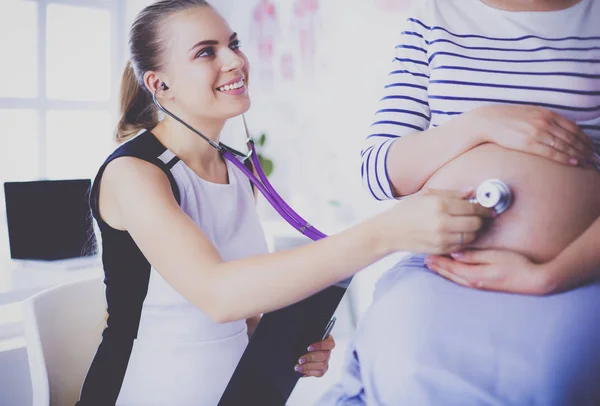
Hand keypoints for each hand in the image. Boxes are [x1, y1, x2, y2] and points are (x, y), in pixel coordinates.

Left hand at [294, 334, 334, 377]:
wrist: (300, 347)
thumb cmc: (304, 340)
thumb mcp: (306, 336)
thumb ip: (307, 336)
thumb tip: (303, 338)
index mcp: (327, 340)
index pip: (330, 344)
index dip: (320, 346)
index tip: (308, 348)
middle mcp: (328, 351)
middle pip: (325, 356)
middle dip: (311, 358)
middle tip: (300, 359)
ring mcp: (326, 361)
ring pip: (322, 366)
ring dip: (309, 367)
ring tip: (298, 367)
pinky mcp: (322, 370)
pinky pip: (319, 373)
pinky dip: (309, 372)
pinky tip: (301, 371)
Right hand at [379, 188, 495, 254]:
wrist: (390, 231)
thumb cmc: (407, 210)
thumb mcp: (427, 194)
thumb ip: (451, 193)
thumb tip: (472, 192)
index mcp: (440, 203)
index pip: (472, 206)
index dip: (484, 208)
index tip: (488, 208)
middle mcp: (442, 221)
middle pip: (476, 222)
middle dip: (481, 220)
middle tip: (481, 217)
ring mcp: (442, 237)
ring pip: (471, 236)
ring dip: (474, 231)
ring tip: (469, 225)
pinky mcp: (440, 249)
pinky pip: (461, 245)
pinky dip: (464, 240)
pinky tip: (459, 234)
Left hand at [424, 249, 557, 294]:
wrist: (535, 281)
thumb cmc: (517, 266)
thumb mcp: (494, 256)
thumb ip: (473, 255)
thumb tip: (455, 252)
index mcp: (474, 275)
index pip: (451, 267)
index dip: (438, 261)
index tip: (427, 255)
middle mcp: (474, 283)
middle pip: (451, 274)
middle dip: (438, 267)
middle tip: (425, 260)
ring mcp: (480, 286)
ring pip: (456, 279)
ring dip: (444, 272)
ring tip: (434, 265)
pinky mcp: (485, 286)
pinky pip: (463, 281)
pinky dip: (454, 276)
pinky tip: (452, 273)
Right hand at [467, 104, 595, 166]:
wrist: (488, 121)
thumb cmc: (507, 119)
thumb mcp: (529, 114)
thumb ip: (544, 120)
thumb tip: (557, 129)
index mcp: (546, 114)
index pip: (573, 127)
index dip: (585, 138)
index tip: (591, 147)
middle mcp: (545, 122)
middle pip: (572, 137)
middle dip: (586, 148)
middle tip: (594, 158)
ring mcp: (537, 132)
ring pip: (565, 145)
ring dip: (579, 154)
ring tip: (588, 162)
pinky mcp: (528, 143)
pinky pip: (552, 152)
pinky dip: (565, 157)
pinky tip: (574, 162)